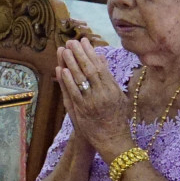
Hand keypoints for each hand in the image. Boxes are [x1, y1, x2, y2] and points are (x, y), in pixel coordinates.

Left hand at [54, 37, 131, 158]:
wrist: (113, 139)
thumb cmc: (117, 117)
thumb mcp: (118, 95)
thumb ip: (108, 77)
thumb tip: (101, 58)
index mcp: (113, 89)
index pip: (100, 66)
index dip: (91, 52)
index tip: (84, 40)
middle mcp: (103, 94)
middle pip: (89, 69)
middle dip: (80, 54)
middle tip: (72, 41)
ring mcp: (92, 102)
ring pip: (80, 79)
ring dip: (71, 63)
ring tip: (64, 50)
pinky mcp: (82, 110)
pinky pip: (73, 93)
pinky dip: (67, 81)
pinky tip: (61, 70)